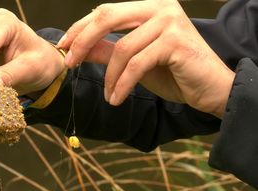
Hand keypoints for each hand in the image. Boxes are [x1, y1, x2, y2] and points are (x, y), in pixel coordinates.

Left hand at [58, 0, 234, 117]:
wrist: (210, 89)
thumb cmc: (173, 73)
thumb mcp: (134, 61)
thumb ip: (107, 51)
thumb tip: (77, 49)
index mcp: (148, 7)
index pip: (105, 11)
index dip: (80, 28)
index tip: (63, 46)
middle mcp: (159, 7)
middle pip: (107, 18)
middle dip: (82, 41)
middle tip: (70, 63)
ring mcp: (169, 22)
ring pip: (122, 48)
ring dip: (109, 77)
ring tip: (108, 95)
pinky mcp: (175, 42)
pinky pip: (136, 65)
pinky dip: (121, 84)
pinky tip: (116, 99)